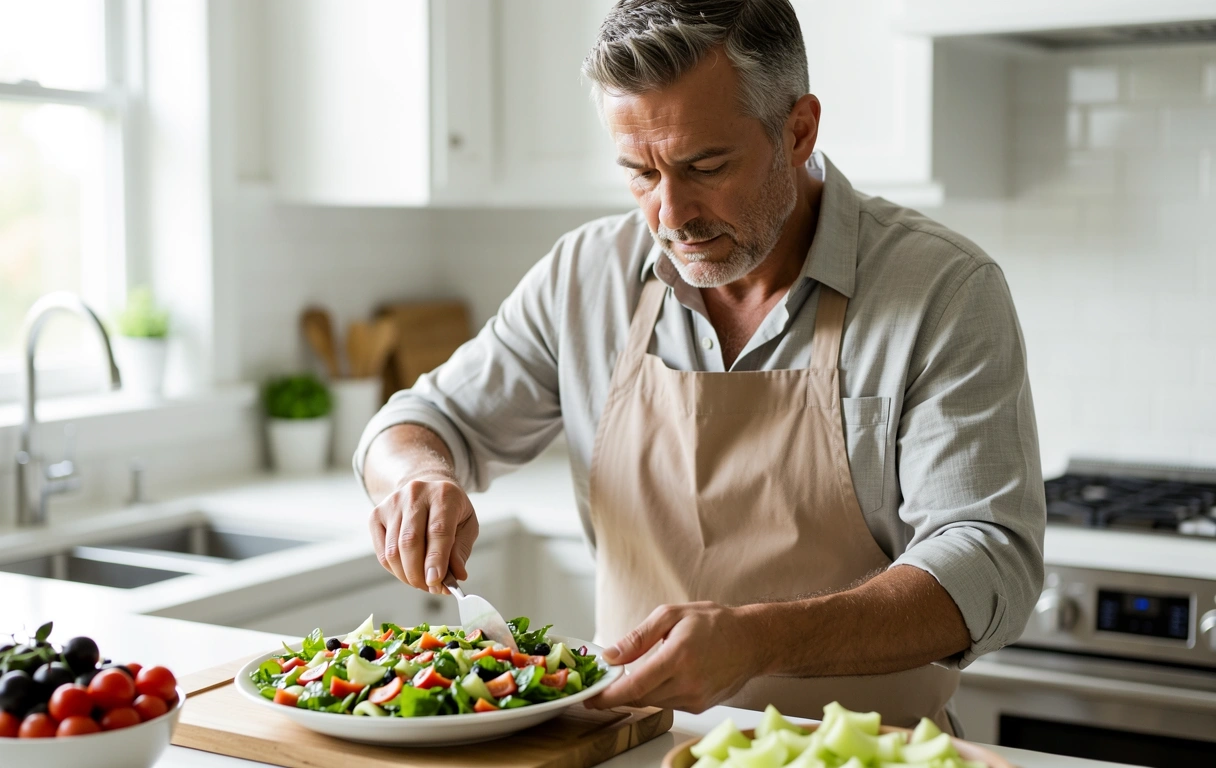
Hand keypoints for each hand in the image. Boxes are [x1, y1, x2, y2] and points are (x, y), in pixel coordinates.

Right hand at [368, 471, 478, 593]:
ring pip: (393, 550)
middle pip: (410, 542)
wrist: (428, 489)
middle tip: (430, 588)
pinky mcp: (376, 514)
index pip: (438, 530)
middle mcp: (415, 494)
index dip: (436, 559)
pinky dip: (394, 569)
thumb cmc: (450, 511)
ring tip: (421, 582)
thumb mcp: (467, 525)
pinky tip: (407, 571)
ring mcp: (392, 503)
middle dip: (418, 573)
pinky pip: (382, 552)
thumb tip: (456, 576)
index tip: (436, 581)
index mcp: (443, 495)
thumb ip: (461, 551)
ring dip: (406, 575)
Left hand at [585, 602, 760, 713]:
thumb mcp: (672, 615)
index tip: (591, 698)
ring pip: (653, 703)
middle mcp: (687, 683)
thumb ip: (638, 637)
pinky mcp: (700, 706)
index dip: (608, 696)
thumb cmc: (715, 622)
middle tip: (608, 681)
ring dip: (640, 692)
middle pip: (640, 698)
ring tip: (639, 672)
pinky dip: (659, 693)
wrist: (752, 640)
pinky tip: (665, 676)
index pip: (634, 687)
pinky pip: (669, 704)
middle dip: (620, 692)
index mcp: (677, 657)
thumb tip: (611, 655)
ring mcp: (695, 698)